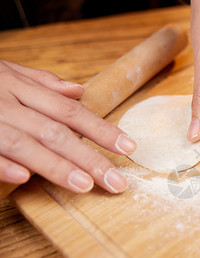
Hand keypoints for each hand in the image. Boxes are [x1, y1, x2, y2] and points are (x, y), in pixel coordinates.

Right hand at [0, 60, 135, 192]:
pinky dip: (2, 164)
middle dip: (90, 158)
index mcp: (20, 87)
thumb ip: (42, 83)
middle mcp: (7, 102)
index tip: (129, 148)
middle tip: (116, 182)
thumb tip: (79, 91)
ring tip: (85, 185)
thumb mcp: (7, 71)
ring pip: (26, 143)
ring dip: (56, 166)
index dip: (103, 130)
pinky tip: (24, 179)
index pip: (71, 112)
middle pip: (57, 132)